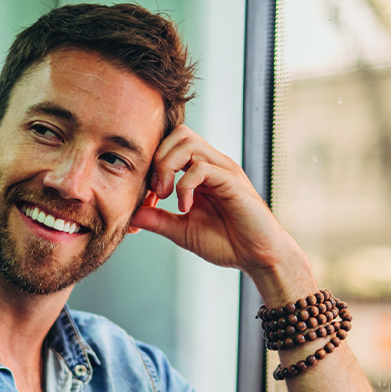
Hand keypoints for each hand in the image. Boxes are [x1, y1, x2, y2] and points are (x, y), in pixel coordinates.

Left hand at [130, 126, 313, 302]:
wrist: (258, 256)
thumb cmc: (228, 243)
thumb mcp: (182, 232)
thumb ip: (158, 220)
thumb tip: (132, 215)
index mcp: (200, 172)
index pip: (171, 146)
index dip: (152, 167)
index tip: (147, 198)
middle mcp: (212, 165)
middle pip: (178, 135)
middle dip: (157, 159)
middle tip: (155, 192)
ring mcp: (223, 171)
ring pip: (188, 143)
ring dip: (168, 167)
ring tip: (166, 196)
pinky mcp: (233, 182)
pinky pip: (202, 168)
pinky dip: (185, 186)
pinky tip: (185, 207)